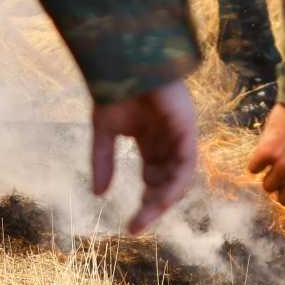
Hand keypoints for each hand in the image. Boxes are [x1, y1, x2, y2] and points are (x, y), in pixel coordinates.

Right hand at [91, 81, 198, 232]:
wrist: (122, 60)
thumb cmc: (114, 88)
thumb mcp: (104, 131)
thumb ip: (103, 161)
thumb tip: (98, 194)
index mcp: (151, 139)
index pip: (154, 177)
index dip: (146, 200)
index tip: (131, 224)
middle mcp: (168, 139)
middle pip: (167, 180)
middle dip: (155, 204)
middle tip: (138, 223)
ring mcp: (179, 133)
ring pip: (179, 176)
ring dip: (165, 198)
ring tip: (147, 213)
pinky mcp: (186, 127)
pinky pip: (186, 162)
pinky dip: (175, 182)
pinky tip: (160, 196)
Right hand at [250, 103, 284, 214]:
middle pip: (281, 199)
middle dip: (280, 188)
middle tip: (281, 173)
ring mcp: (283, 166)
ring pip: (266, 186)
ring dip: (268, 174)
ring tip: (275, 159)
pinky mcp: (267, 152)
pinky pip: (253, 168)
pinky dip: (257, 161)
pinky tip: (265, 150)